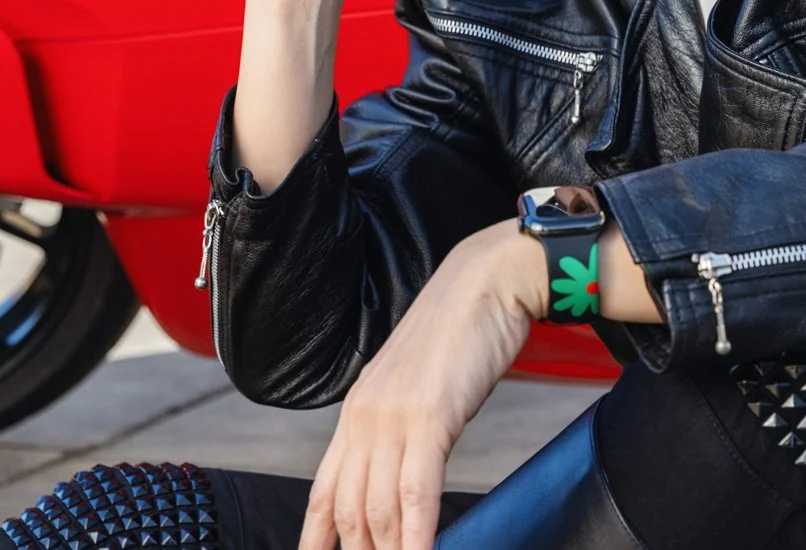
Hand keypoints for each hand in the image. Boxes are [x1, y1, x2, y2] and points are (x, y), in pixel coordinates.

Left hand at [300, 221, 544, 549]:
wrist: (487, 281)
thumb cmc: (461, 332)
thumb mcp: (417, 384)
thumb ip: (403, 425)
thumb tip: (408, 468)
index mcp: (357, 411)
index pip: (324, 492)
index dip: (318, 540)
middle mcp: (364, 417)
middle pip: (349, 511)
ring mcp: (394, 417)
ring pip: (379, 509)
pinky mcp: (430, 416)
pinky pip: (417, 492)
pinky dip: (417, 536)